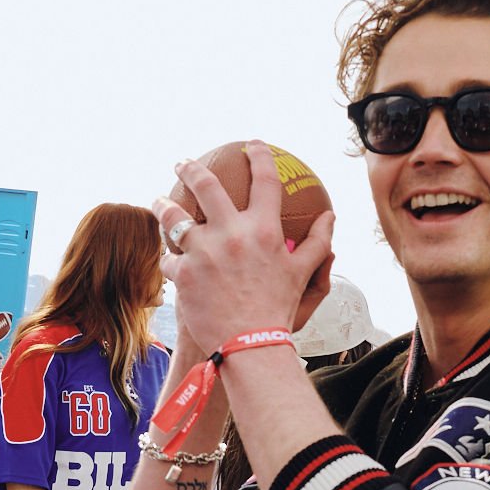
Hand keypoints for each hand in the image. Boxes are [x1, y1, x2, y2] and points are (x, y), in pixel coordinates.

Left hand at [155, 143, 336, 357]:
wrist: (250, 346)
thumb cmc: (278, 310)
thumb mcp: (303, 274)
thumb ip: (318, 243)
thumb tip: (331, 217)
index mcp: (264, 230)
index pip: (265, 180)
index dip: (259, 155)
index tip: (251, 144)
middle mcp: (232, 234)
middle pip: (207, 185)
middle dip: (191, 168)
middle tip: (182, 164)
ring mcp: (204, 252)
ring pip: (174, 216)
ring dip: (163, 205)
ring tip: (159, 202)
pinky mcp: (183, 273)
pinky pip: (169, 257)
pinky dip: (169, 257)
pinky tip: (166, 256)